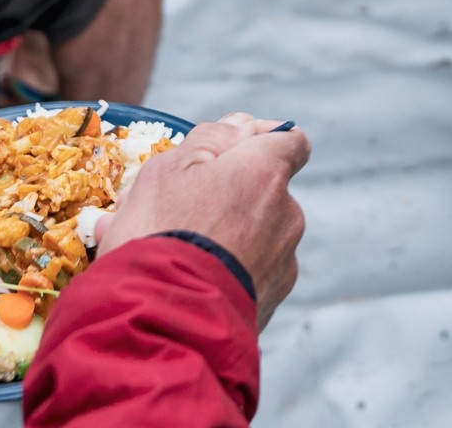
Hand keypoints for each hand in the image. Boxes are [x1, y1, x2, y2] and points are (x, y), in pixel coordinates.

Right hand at [98, 113, 309, 330]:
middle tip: (175, 211)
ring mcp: (283, 263)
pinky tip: (181, 281)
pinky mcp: (271, 302)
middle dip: (228, 196)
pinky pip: (248, 274)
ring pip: (253, 235)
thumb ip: (209, 139)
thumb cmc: (161, 234)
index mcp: (266, 174)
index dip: (261, 141)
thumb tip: (240, 127)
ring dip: (220, 236)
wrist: (167, 324)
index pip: (290, 141)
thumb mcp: (167, 169)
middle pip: (264, 191)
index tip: (232, 151)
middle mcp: (287, 215)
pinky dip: (223, 272)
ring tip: (167, 252)